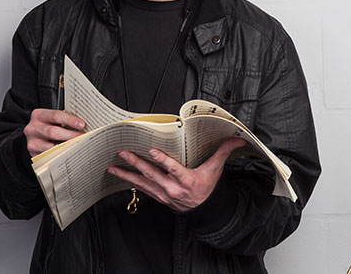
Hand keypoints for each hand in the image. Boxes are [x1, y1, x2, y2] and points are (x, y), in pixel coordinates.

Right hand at [24, 109, 85, 156]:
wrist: (34, 135)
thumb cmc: (48, 125)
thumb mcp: (53, 119)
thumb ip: (65, 120)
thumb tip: (84, 126)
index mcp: (38, 115)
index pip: (55, 116)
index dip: (70, 120)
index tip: (82, 124)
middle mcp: (33, 129)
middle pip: (53, 132)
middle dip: (70, 135)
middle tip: (83, 137)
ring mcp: (32, 143)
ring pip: (51, 147)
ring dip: (67, 147)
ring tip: (79, 146)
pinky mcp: (34, 154)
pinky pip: (49, 156)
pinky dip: (61, 155)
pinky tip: (70, 153)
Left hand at [108, 137, 246, 211]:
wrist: (205, 211)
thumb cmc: (208, 188)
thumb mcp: (216, 170)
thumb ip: (224, 152)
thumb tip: (237, 139)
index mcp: (187, 180)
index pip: (173, 169)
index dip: (163, 160)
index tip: (152, 151)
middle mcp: (172, 188)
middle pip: (152, 174)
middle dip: (136, 163)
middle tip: (123, 153)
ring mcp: (163, 194)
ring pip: (142, 183)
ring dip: (127, 174)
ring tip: (112, 167)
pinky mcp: (158, 196)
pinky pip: (142, 189)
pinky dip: (130, 182)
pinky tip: (120, 175)